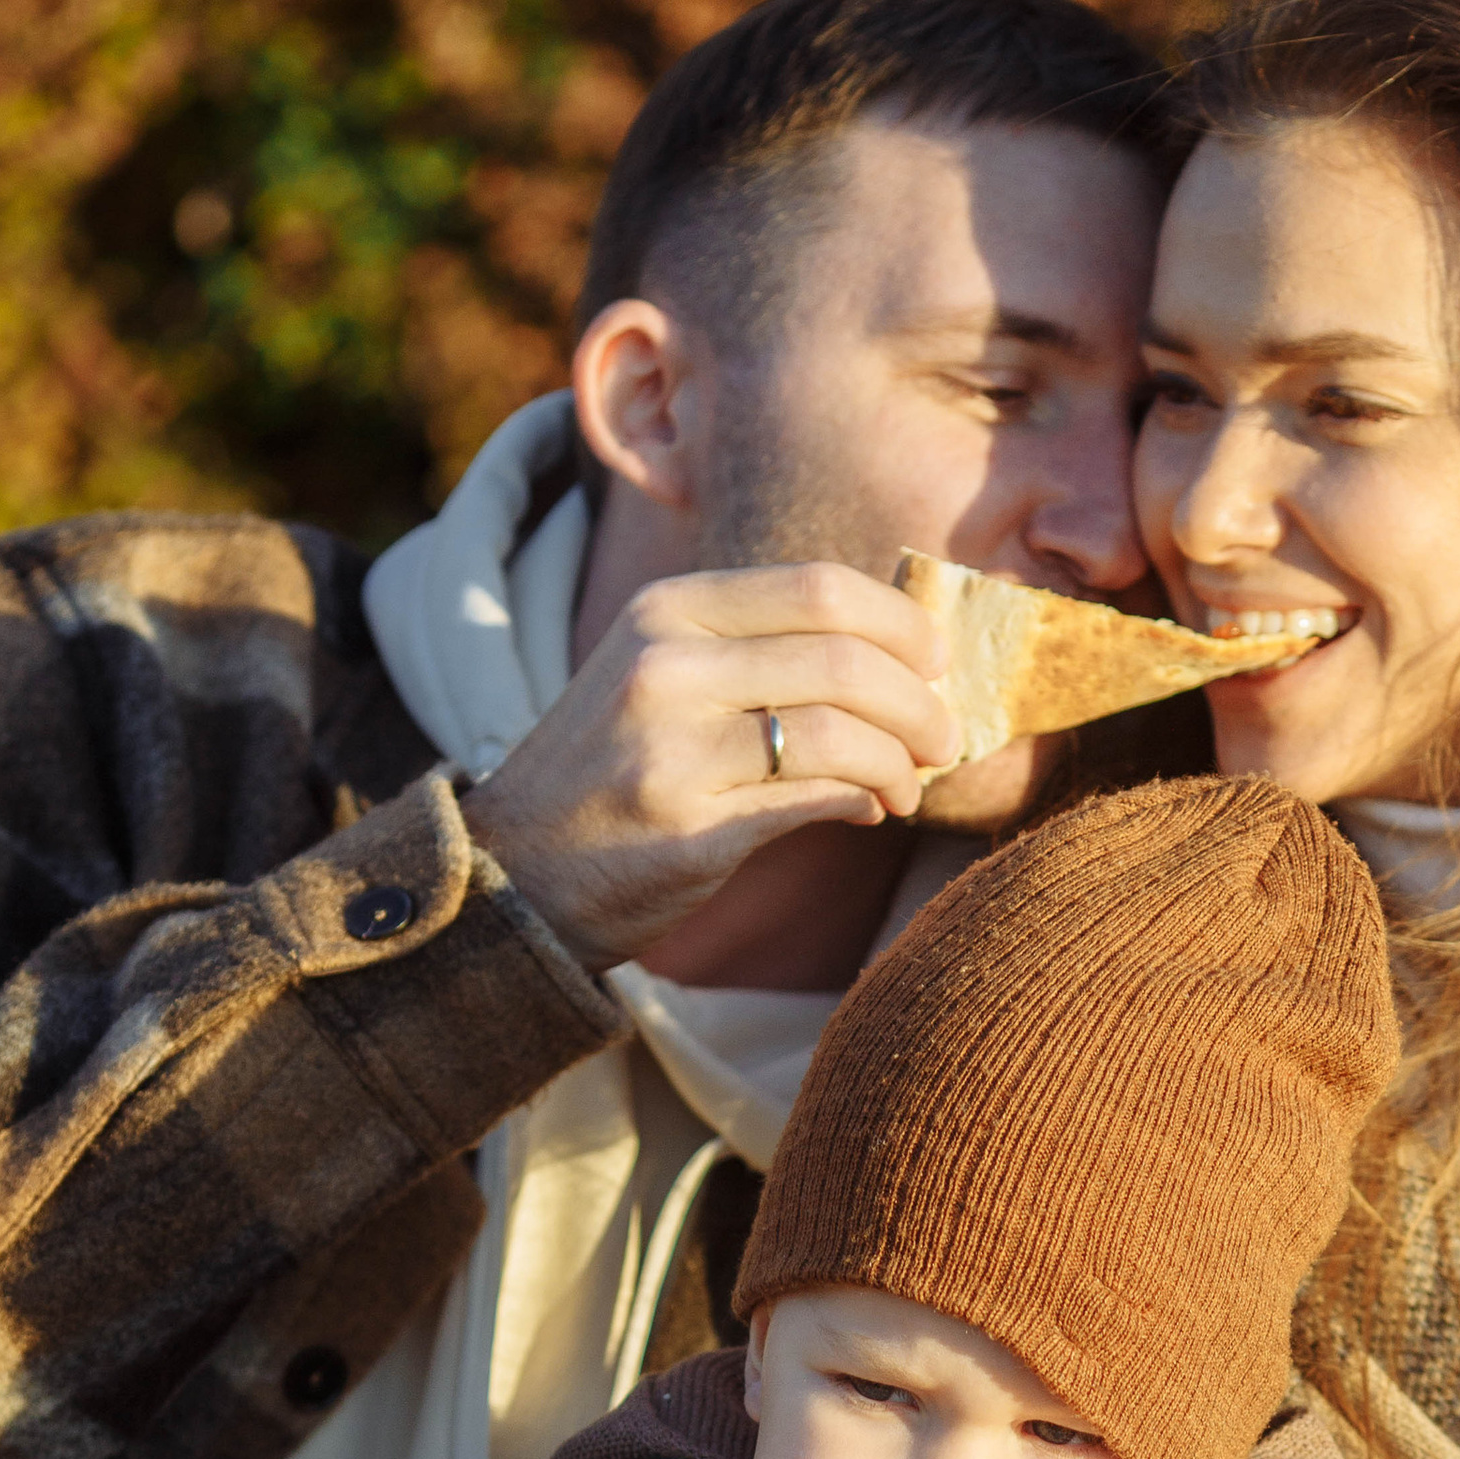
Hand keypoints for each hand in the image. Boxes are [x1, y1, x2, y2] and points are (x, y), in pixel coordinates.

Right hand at [464, 563, 959, 970]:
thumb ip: (758, 652)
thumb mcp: (661, 676)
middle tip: (943, 736)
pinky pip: (816, 801)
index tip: (937, 663)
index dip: (900, 623)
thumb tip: (900, 661)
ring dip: (900, 764)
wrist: (516, 871)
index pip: (819, 587)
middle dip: (919, 703)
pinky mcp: (690, 829)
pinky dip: (865, 802)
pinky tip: (872, 810)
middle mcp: (668, 667)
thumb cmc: (610, 773)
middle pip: (845, 660)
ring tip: (909, 787)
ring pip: (842, 734)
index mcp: (667, 612)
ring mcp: (674, 749)